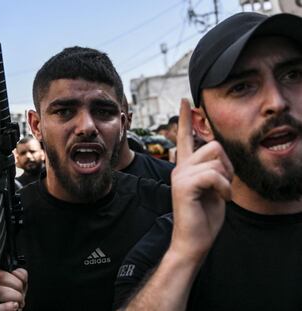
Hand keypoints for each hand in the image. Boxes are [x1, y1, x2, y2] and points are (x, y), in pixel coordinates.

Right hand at [0, 262, 27, 310]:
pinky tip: (13, 307)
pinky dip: (8, 307)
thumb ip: (19, 275)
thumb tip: (17, 272)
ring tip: (18, 302)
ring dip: (15, 296)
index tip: (11, 269)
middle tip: (21, 292)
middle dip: (16, 284)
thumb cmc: (10, 303)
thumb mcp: (16, 287)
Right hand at [170, 99, 233, 261]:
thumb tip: (217, 153)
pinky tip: (220, 198)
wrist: (194, 240)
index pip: (184, 137)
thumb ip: (213, 169)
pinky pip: (214, 175)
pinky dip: (224, 188)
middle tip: (223, 185)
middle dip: (227, 165)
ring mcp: (180, 175)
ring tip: (219, 194)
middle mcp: (180, 167)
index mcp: (186, 167)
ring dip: (226, 179)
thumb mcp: (213, 188)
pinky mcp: (184, 185)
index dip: (185, 118)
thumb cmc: (204, 216)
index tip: (185, 100)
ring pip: (216, 160)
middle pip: (214, 146)